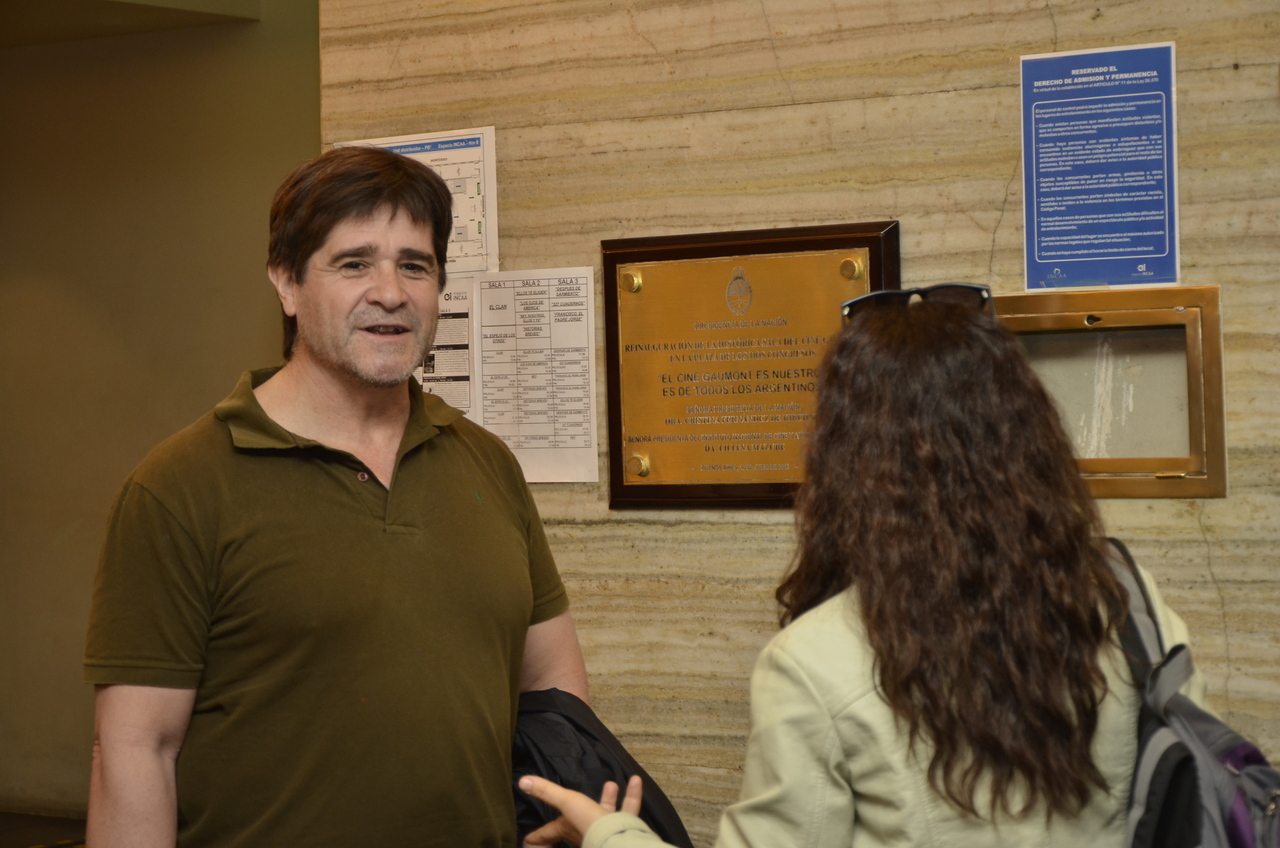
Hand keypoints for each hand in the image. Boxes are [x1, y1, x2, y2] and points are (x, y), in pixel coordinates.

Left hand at [519, 774, 642, 846]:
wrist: (617, 838)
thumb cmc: (588, 822)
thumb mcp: (566, 802)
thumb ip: (547, 791)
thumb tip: (522, 781)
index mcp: (567, 827)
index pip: (546, 834)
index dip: (537, 837)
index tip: (528, 840)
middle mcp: (584, 831)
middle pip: (575, 826)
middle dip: (575, 814)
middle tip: (572, 808)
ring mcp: (605, 830)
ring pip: (606, 814)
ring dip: (608, 799)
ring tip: (611, 784)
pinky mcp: (624, 828)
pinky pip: (628, 811)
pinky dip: (632, 796)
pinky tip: (635, 780)